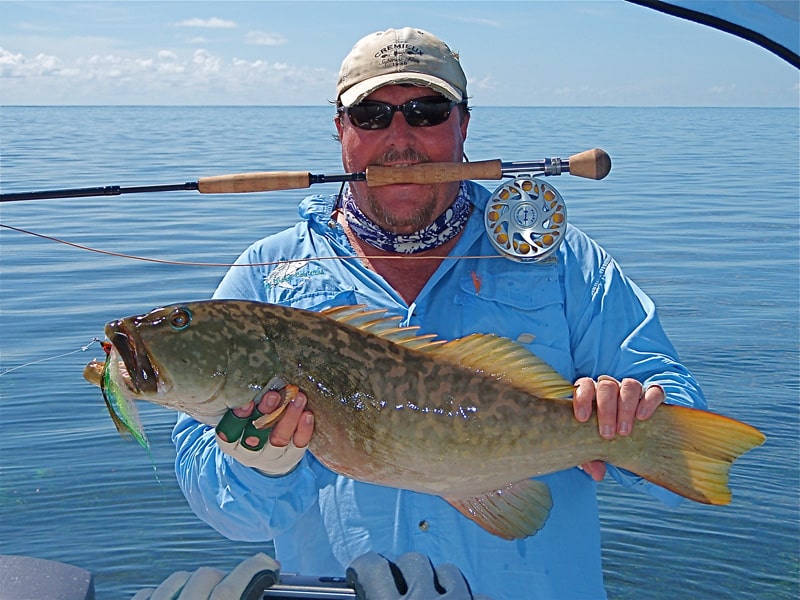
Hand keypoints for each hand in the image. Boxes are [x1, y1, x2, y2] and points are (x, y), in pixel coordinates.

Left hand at [131, 553, 278, 599]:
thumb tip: (260, 590)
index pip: (230, 591)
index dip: (254, 569)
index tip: (268, 564)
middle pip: (205, 576)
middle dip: (224, 578)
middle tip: (234, 589)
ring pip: (177, 578)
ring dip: (193, 583)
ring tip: (201, 597)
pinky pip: (147, 592)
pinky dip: (161, 594)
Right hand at [215, 387, 314, 475]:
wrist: (265, 452)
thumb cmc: (247, 423)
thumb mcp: (237, 416)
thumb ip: (239, 400)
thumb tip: (246, 375)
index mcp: (230, 442)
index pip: (230, 432)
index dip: (239, 417)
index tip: (248, 401)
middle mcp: (248, 452)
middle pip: (256, 435)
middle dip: (266, 413)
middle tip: (274, 395)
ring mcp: (270, 456)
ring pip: (279, 439)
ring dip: (289, 417)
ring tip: (298, 398)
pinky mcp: (290, 456)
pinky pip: (298, 444)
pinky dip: (304, 429)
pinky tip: (308, 414)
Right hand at [346, 552, 491, 599]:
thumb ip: (374, 597)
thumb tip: (365, 587)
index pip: (372, 566)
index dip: (365, 566)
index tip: (363, 571)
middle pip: (413, 560)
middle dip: (407, 572)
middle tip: (403, 588)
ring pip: (449, 570)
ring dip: (441, 581)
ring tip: (435, 598)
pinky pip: (478, 594)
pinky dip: (469, 599)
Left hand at [573, 375, 664, 480]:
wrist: (632, 439)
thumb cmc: (607, 439)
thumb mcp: (597, 449)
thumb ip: (592, 458)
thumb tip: (597, 473)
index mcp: (593, 395)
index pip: (585, 385)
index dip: (582, 398)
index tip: (582, 418)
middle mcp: (612, 389)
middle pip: (607, 386)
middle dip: (606, 409)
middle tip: (607, 434)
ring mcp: (632, 390)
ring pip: (630, 385)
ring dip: (626, 407)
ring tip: (624, 431)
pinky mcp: (654, 395)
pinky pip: (654, 391)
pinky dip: (649, 401)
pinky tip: (643, 417)